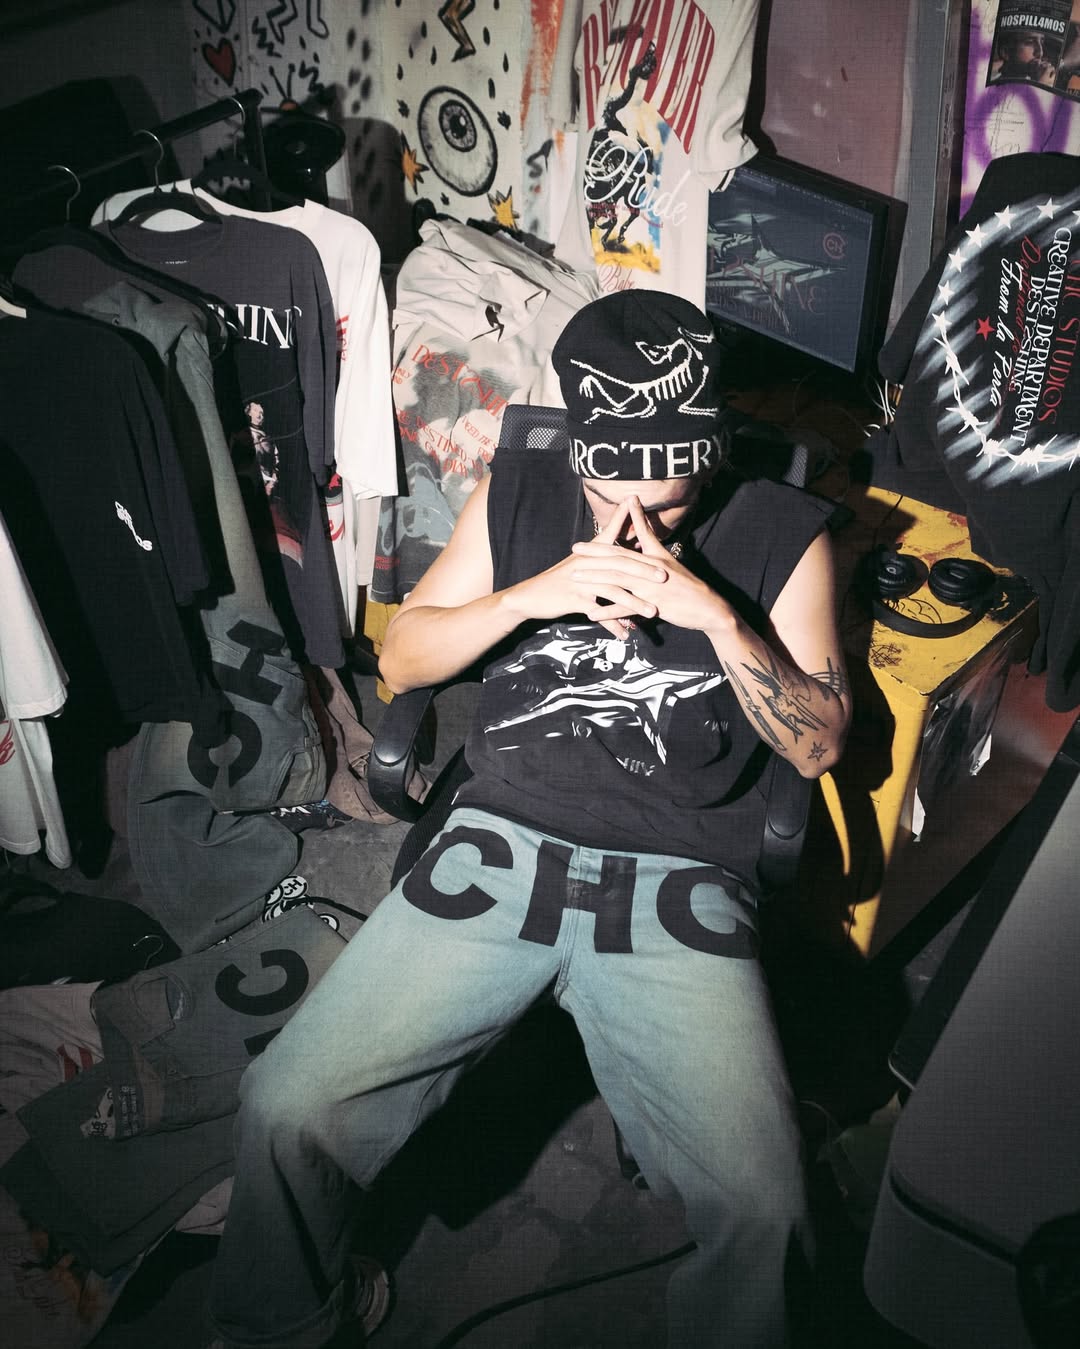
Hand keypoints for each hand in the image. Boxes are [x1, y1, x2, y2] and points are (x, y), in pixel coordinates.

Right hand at [507, 498, 669, 638]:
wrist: (531, 596)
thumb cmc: (557, 581)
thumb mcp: (578, 565)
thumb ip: (599, 558)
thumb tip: (618, 554)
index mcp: (590, 554)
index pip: (613, 537)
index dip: (632, 530)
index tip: (650, 529)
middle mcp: (588, 565)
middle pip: (620, 565)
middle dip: (644, 571)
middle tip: (665, 577)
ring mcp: (581, 582)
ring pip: (614, 591)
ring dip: (635, 603)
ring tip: (653, 612)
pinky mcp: (575, 600)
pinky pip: (599, 614)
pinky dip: (613, 625)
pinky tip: (625, 634)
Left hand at [571, 496, 736, 636]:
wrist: (708, 607)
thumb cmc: (687, 585)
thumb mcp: (669, 563)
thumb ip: (653, 549)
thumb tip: (641, 536)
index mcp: (653, 557)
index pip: (625, 545)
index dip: (605, 538)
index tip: (584, 539)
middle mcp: (650, 569)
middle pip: (617, 558)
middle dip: (593, 553)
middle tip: (574, 550)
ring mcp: (651, 587)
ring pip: (618, 579)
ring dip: (595, 578)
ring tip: (575, 577)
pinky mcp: (654, 605)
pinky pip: (626, 608)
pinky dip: (608, 611)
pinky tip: (591, 614)